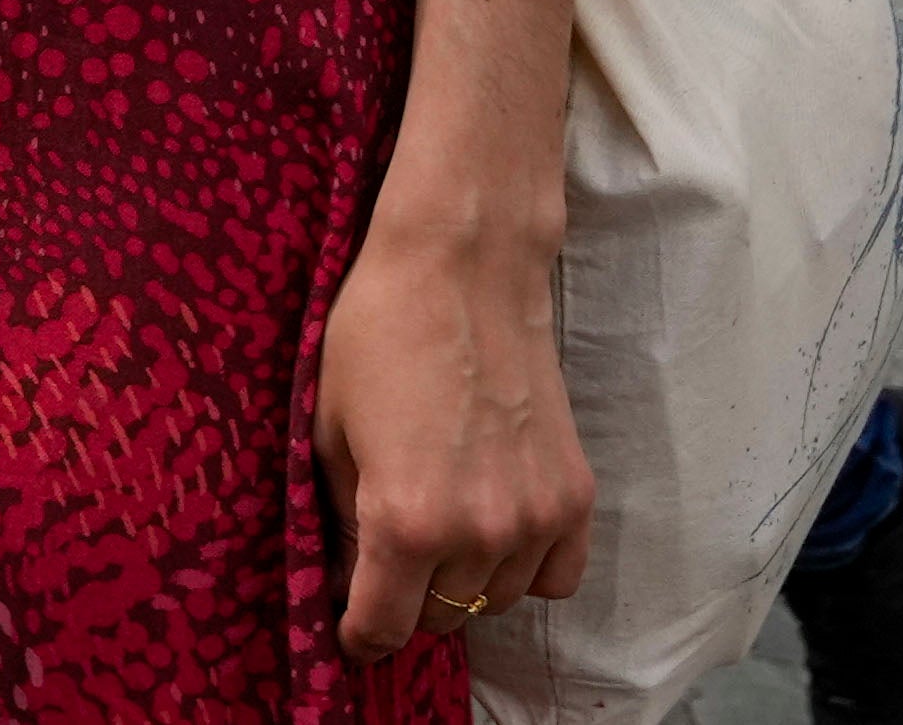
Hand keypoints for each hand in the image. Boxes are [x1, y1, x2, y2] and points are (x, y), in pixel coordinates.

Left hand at [310, 209, 589, 656]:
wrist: (463, 268)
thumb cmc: (378, 334)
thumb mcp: (327, 429)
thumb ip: (341, 517)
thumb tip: (352, 574)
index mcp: (403, 520)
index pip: (382, 626)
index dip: (358, 634)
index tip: (350, 629)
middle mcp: (477, 533)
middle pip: (440, 618)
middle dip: (406, 600)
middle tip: (388, 558)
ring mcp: (535, 518)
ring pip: (496, 600)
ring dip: (464, 581)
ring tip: (441, 524)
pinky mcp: (575, 496)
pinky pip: (556, 577)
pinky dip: (525, 568)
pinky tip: (497, 528)